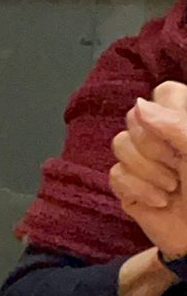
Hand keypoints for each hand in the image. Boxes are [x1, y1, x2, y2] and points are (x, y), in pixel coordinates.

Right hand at [109, 80, 186, 259]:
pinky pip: (115, 174)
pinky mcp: (127, 186)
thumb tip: (139, 105)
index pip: (164, 93)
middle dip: (157, 148)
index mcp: (181, 122)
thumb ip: (173, 124)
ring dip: (149, 171)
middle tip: (179, 168)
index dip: (169, 115)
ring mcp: (141, 160)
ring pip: (120, 144)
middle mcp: (159, 136)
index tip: (183, 141)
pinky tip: (160, 202)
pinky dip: (139, 190)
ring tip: (172, 188)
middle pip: (134, 118)